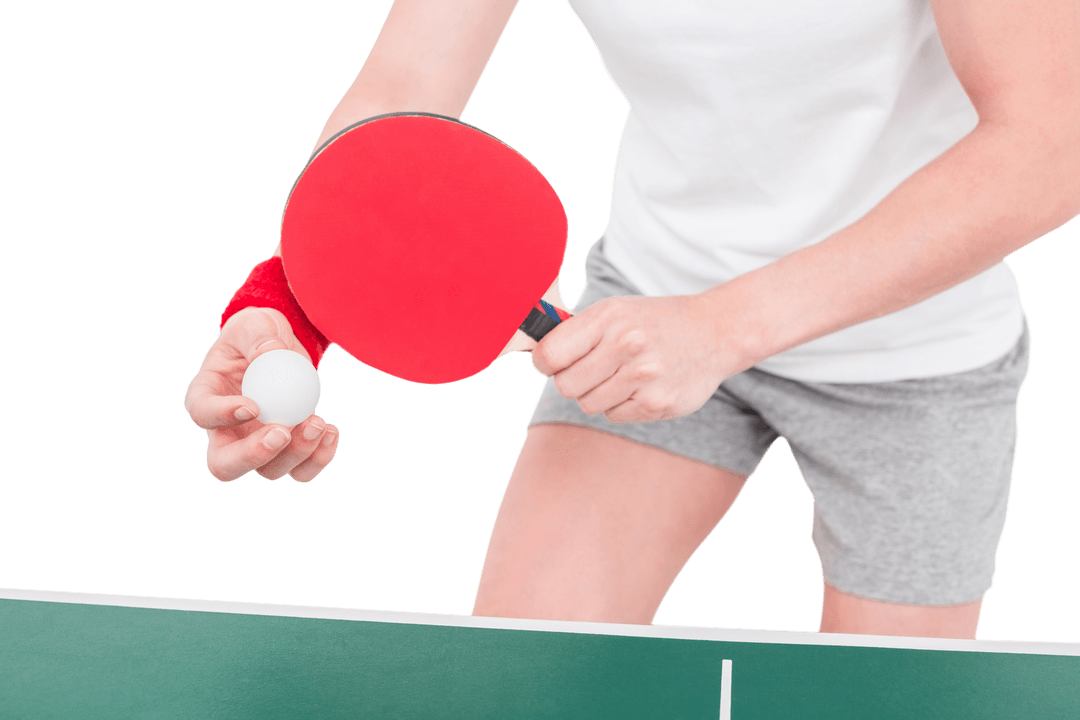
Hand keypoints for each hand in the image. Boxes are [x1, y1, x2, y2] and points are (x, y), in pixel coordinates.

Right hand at [184, 307, 339, 482]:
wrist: (282, 348)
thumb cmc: (258, 334)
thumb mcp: (255, 324)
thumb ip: (259, 338)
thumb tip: (272, 355)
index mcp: (206, 396)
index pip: (202, 414)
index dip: (222, 416)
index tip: (253, 405)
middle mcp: (226, 430)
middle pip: (225, 465)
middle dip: (253, 456)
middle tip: (281, 432)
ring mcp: (257, 444)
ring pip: (269, 471)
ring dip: (296, 454)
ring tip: (318, 423)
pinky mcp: (288, 449)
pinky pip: (301, 470)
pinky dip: (319, 458)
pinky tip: (330, 431)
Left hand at [531, 294, 745, 422]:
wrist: (714, 332)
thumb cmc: (652, 321)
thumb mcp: (614, 311)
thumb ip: (575, 332)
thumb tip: (532, 356)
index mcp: (608, 318)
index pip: (549, 356)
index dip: (544, 364)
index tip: (553, 364)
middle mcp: (626, 346)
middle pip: (565, 386)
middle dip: (572, 381)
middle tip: (592, 369)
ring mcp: (644, 378)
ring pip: (588, 404)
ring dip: (597, 393)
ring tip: (620, 375)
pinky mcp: (657, 404)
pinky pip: (614, 415)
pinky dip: (620, 404)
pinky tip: (640, 385)